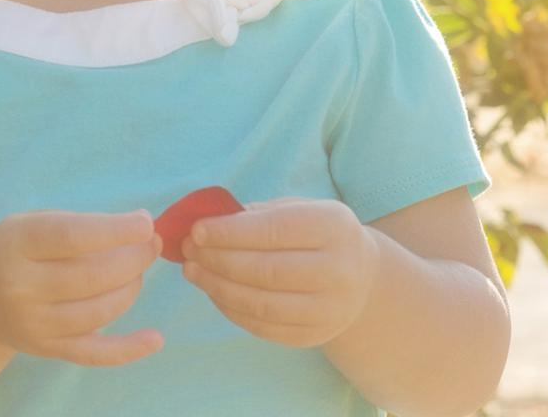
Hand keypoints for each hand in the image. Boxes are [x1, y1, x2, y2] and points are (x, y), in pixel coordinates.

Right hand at [0, 208, 166, 366]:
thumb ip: (77, 225)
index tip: (145, 223)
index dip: (114, 230)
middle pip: (91, 276)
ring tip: (138, 270)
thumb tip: (139, 230)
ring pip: (99, 311)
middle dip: (133, 258)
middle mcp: (20, 287)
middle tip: (151, 244)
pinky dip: (128, 349)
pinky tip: (155, 338)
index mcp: (16, 244)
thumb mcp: (31, 223)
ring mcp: (33, 324)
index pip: (71, 236)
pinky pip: (93, 354)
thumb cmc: (14, 249)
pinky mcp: (46, 350)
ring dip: (131, 287)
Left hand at [178, 196, 379, 348]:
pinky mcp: (314, 336)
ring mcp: (330, 309)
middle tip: (187, 250)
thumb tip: (205, 227)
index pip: (274, 230)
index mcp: (334, 227)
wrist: (360, 278)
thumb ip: (256, 215)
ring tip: (192, 270)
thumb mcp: (298, 210)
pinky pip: (263, 327)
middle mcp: (340, 270)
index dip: (231, 232)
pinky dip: (231, 309)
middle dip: (218, 260)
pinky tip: (213, 291)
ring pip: (261, 303)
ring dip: (217, 287)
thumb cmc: (315, 235)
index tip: (197, 230)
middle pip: (266, 270)